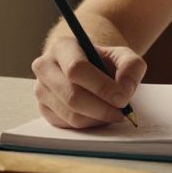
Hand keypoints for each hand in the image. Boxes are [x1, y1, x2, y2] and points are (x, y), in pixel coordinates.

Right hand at [31, 37, 145, 128]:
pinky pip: (68, 125)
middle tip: (122, 112)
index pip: (76, 69)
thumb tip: (125, 90)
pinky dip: (89, 125)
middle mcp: (45, 67)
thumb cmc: (103, 61)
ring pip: (71, 114)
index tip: (123, 99)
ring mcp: (41, 90)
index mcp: (62, 47)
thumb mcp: (122, 56)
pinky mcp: (43, 110)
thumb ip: (131, 67)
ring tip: (114, 113)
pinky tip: (99, 116)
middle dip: (102, 108)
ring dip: (97, 118)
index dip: (101, 87)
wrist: (86, 68)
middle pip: (72, 96)